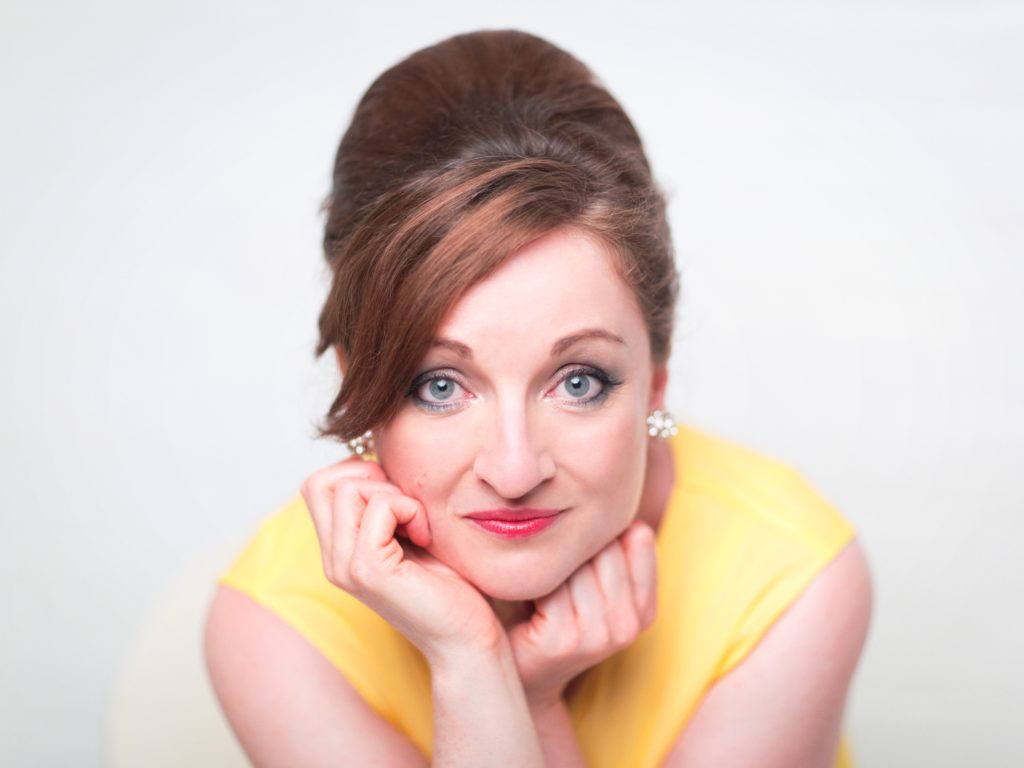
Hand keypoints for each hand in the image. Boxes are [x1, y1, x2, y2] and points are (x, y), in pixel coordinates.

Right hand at [300, 457, 502, 661]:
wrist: (468, 638)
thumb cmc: (451, 586)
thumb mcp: (411, 533)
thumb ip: (385, 505)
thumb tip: (379, 457)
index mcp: (339, 549)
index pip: (318, 483)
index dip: (357, 472)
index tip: (398, 496)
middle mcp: (334, 559)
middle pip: (320, 481)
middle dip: (368, 476)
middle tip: (405, 505)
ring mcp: (345, 567)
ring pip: (346, 488)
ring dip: (393, 493)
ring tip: (418, 524)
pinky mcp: (368, 571)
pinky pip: (379, 506)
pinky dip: (408, 508)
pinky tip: (424, 536)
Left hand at [506, 522, 657, 708]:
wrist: (518, 669)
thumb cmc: (550, 611)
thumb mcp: (594, 580)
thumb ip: (614, 549)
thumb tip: (632, 522)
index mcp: (645, 609)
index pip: (638, 536)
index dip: (598, 535)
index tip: (576, 553)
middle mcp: (628, 625)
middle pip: (604, 546)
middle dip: (571, 547)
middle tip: (550, 571)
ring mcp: (598, 635)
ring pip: (576, 562)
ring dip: (549, 564)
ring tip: (537, 584)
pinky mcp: (563, 640)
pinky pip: (549, 584)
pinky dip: (530, 582)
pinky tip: (524, 598)